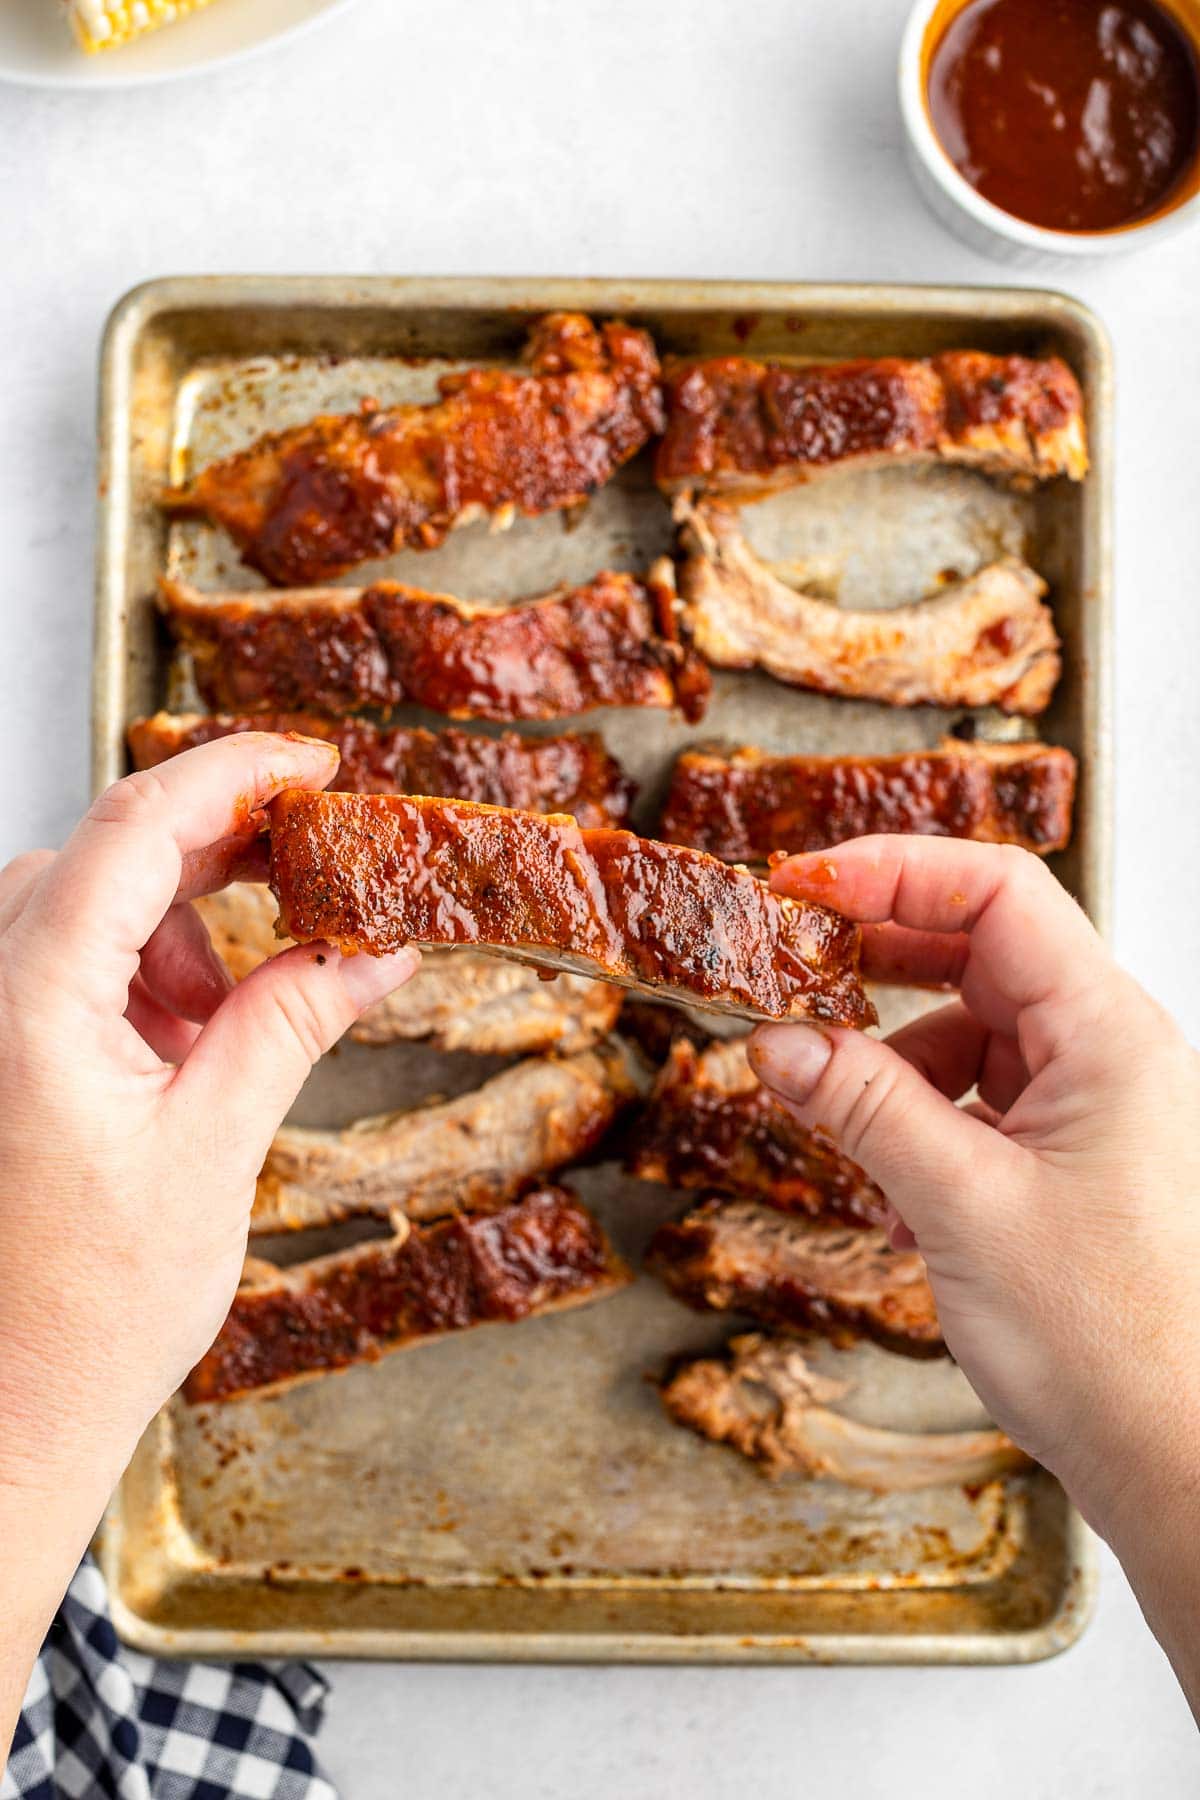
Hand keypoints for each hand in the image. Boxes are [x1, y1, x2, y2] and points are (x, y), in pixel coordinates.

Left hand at [0, 734, 417, 1746]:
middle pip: (109, 850)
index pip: (136, 827)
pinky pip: (73, 958)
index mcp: (27, 997)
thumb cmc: (82, 1311)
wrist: (5, 1412)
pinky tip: (191, 1040)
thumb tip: (373, 948)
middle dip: (224, 846)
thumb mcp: (213, 1149)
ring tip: (239, 1013)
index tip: (315, 763)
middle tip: (321, 856)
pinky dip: (148, 972)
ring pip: (92, 900)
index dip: (235, 773)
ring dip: (184, 924)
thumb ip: (291, 1022)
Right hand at [749, 836, 1199, 1698]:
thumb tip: (776, 1041)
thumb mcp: (962, 1207)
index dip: (894, 872)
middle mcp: (1108, 1049)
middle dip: (879, 950)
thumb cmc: (1110, 1343)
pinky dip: (919, 1108)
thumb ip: (865, 1107)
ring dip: (892, 1048)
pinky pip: (980, 1091)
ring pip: (973, 1022)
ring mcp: (1092, 1100)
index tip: (802, 885)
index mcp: (1108, 1033)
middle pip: (982, 946)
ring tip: (826, 1094)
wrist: (1178, 1459)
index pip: (998, 893)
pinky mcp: (1070, 1152)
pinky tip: (883, 1166)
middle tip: (785, 964)